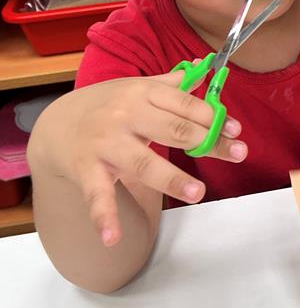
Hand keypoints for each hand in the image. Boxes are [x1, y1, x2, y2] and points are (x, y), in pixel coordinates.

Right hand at [28, 71, 245, 245]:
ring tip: (198, 193)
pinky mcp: (86, 170)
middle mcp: (125, 116)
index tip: (237, 131)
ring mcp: (105, 144)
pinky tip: (113, 237)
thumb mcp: (136, 87)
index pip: (185, 105)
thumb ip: (170, 84)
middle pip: (173, 130)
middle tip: (238, 154)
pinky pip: (97, 196)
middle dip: (207, 142)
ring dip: (172, 179)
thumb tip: (202, 69)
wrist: (54, 124)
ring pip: (143, 163)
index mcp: (142, 93)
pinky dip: (104, 217)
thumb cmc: (106, 105)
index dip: (214, 118)